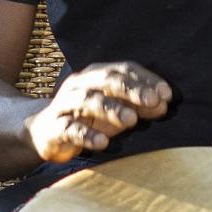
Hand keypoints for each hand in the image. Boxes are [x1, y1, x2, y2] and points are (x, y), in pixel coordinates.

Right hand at [25, 61, 171, 162]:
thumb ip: (139, 106)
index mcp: (96, 74)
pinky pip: (70, 129)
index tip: (167, 94)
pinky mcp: (54, 127)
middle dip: (132, 89)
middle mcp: (80, 84)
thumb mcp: (115, 110)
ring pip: (88, 100)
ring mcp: (65, 104)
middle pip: (107, 79)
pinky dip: (87, 135)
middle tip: (153, 101)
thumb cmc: (88, 118)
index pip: (125, 69)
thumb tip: (165, 104)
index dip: (147, 79)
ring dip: (111, 109)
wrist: (44, 132)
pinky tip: (103, 142)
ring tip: (131, 120)